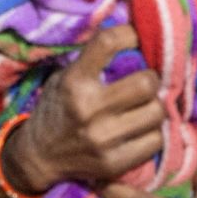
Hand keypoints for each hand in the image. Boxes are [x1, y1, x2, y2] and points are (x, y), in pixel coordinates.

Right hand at [1, 26, 164, 193]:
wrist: (39, 157)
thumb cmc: (58, 108)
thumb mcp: (65, 77)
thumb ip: (95, 61)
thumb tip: (135, 37)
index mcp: (74, 82)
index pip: (108, 42)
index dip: (128, 34)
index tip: (135, 38)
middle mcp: (88, 109)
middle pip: (147, 82)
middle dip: (151, 79)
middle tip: (145, 82)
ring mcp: (103, 139)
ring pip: (157, 112)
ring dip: (154, 107)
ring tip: (143, 107)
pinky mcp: (114, 163)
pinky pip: (155, 140)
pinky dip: (152, 133)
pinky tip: (139, 131)